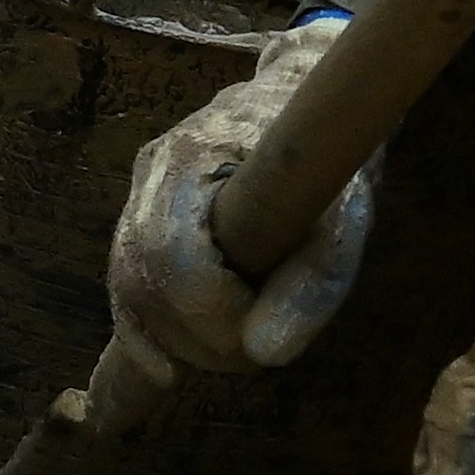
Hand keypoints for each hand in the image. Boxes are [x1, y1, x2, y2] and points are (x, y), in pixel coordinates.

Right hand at [106, 13, 375, 383]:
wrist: (310, 97)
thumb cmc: (335, 151)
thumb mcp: (349, 213)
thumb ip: (313, 281)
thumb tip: (266, 354)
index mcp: (196, 153)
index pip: (171, 257)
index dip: (211, 314)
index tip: (263, 334)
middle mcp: (151, 171)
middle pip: (140, 283)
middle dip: (196, 339)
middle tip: (256, 353)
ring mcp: (137, 196)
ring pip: (127, 293)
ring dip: (176, 343)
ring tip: (234, 350)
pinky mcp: (139, 223)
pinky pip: (125, 294)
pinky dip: (143, 340)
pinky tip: (161, 376)